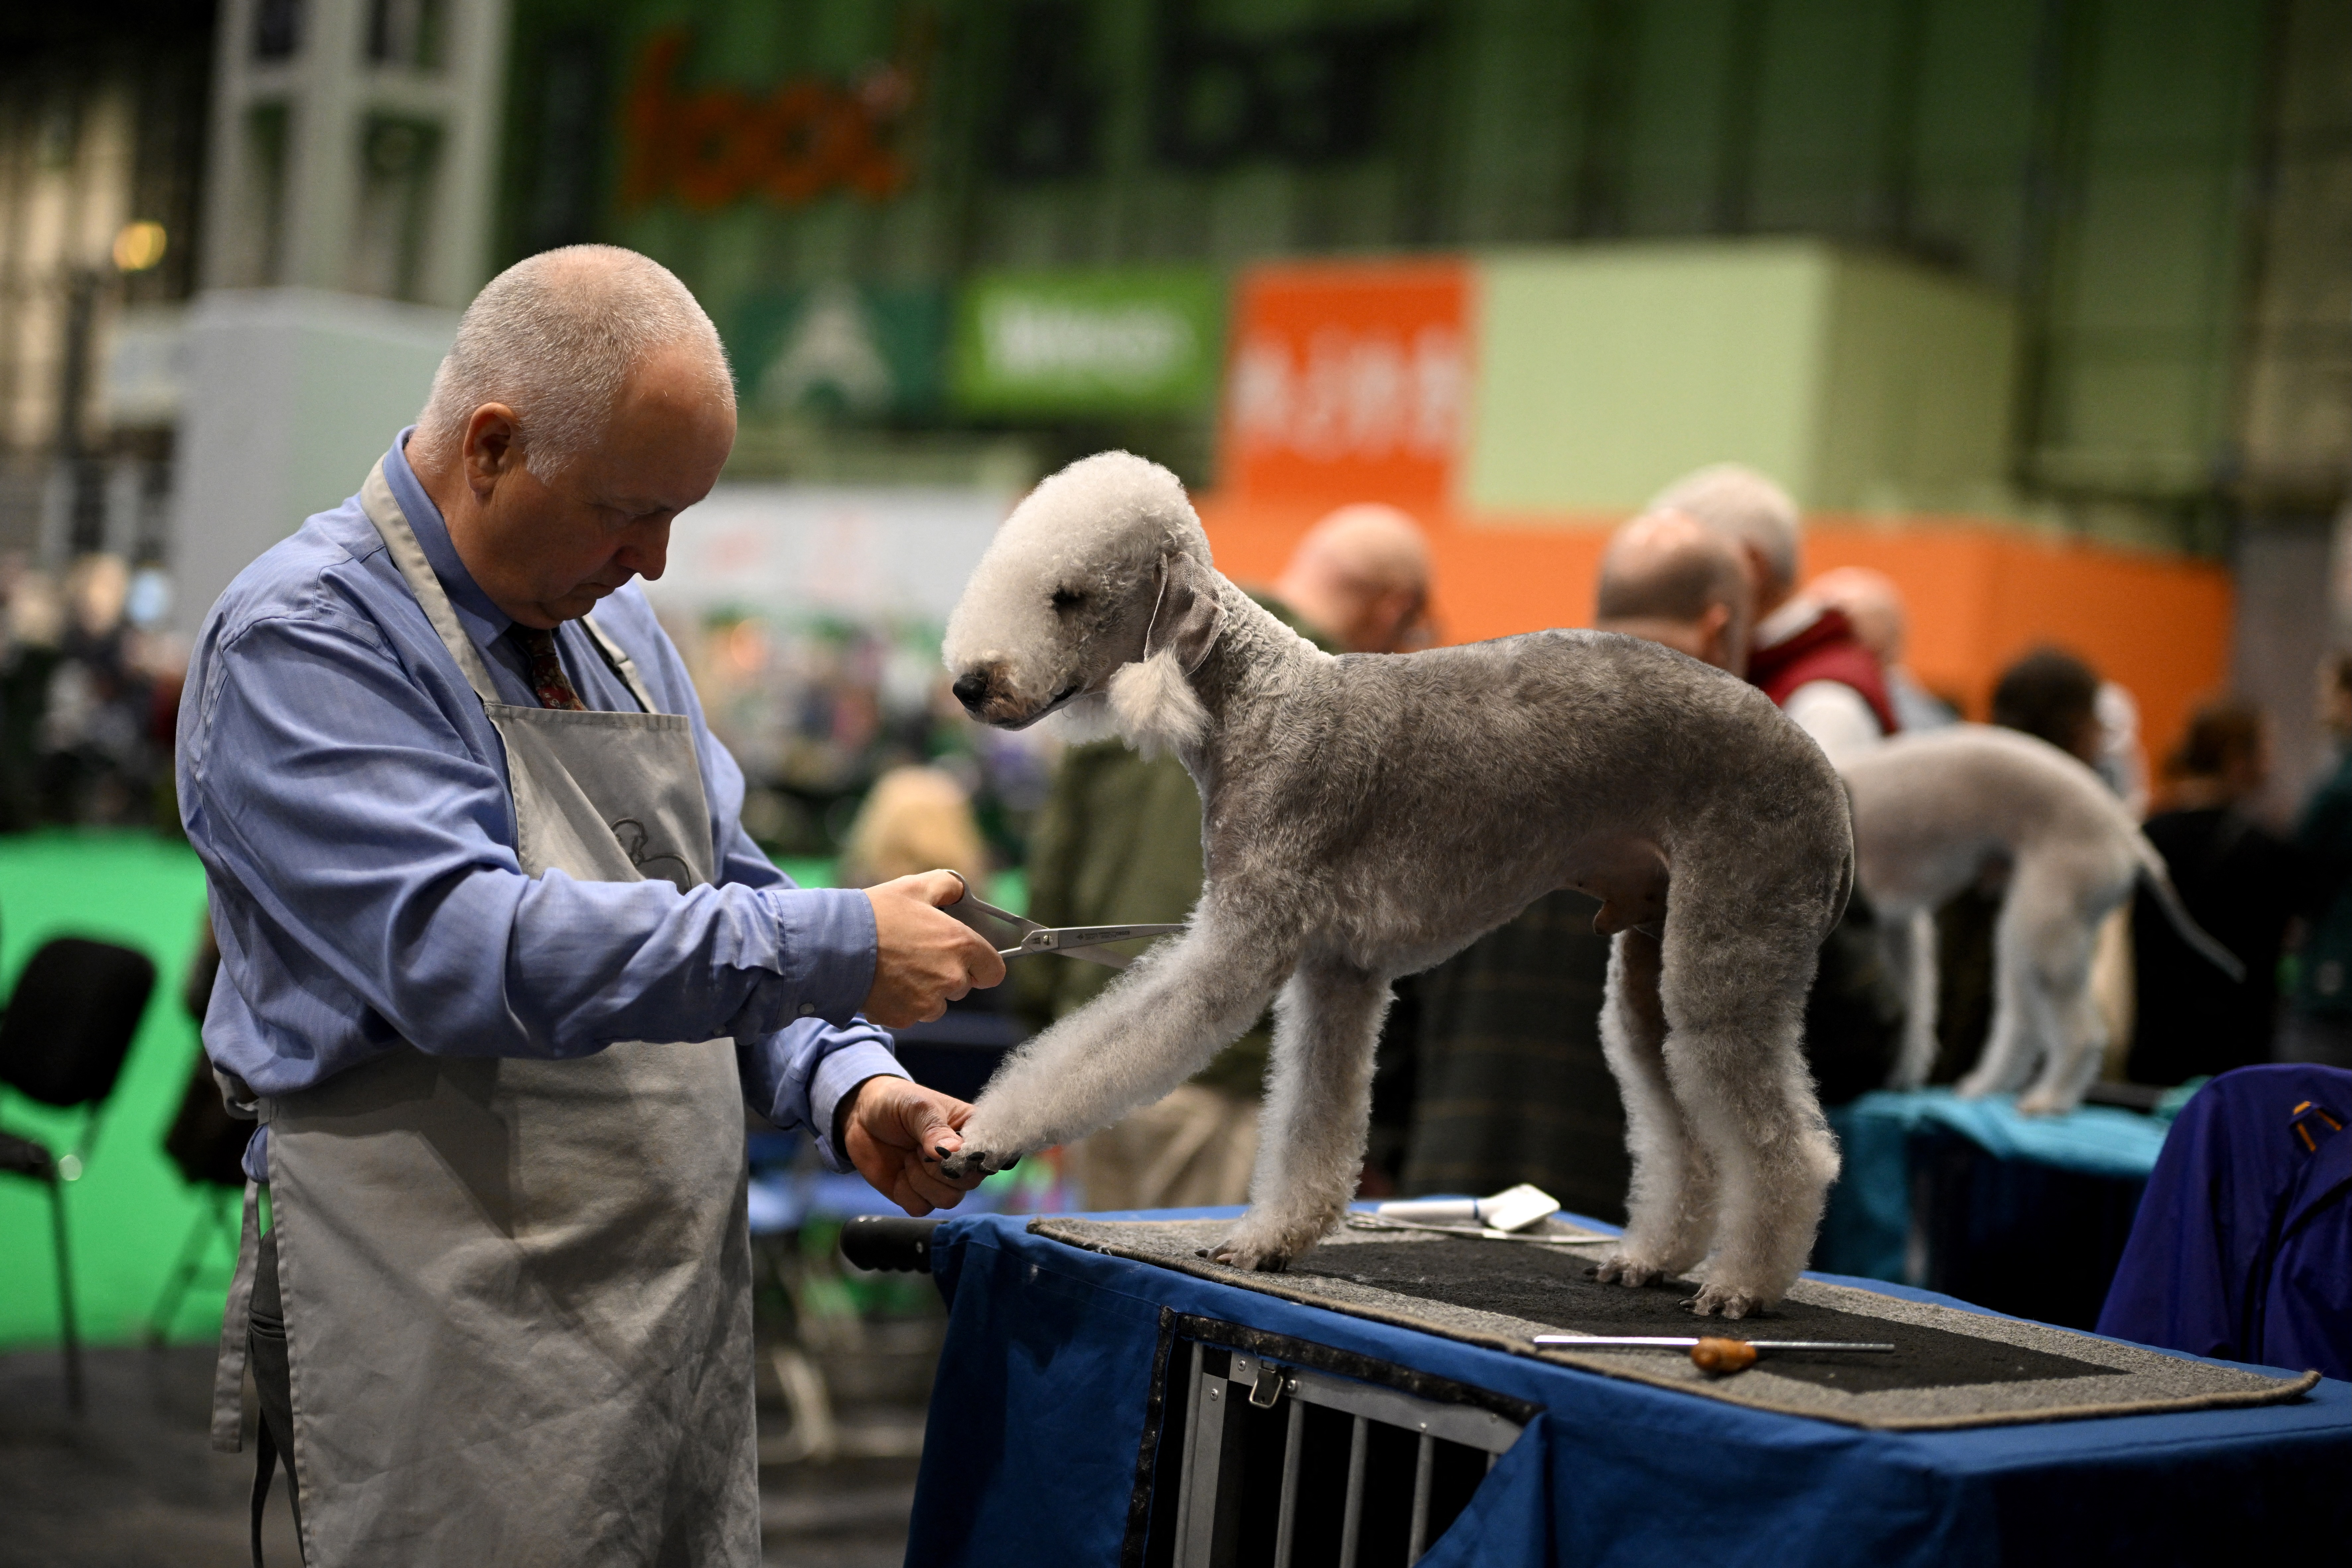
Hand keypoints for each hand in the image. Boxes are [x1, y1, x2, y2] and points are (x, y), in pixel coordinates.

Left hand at [842, 1076, 988, 1214]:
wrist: (861, 1115)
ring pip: (948, 1199)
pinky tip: (900, 1171)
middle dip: (941, 1169)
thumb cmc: (897, 1102)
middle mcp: (961, 1160)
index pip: (991, 1153)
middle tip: (920, 1148)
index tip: (952, 1151)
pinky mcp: (917, 1195)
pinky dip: (906, 1192)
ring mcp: (939, 1180)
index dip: (973, 1157)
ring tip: (909, 1156)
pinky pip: (921, 1208)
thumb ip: (934, 1129)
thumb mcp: (917, 1107)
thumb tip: (954, 1152)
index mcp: (971, 1132)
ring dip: (922, 1179)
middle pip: (970, 1182)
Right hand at [861, 871, 1005, 1027]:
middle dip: (947, 975)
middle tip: (918, 956)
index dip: (981, 965)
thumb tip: (961, 892)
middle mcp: (951, 978)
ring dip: (925, 992)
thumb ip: (948, 886)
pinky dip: (901, 1003)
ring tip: (897, 969)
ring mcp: (928, 1003)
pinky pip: (911, 1014)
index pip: (993, 971)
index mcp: (962, 945)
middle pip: (962, 987)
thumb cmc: (877, 913)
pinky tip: (884, 983)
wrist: (835, 944)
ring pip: (937, 1004)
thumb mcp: (915, 887)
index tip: (966, 960)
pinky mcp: (904, 1018)